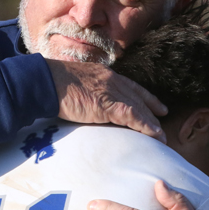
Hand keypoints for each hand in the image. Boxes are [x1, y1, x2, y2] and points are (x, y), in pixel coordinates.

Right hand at [46, 59, 167, 142]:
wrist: (45, 82)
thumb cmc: (51, 84)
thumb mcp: (74, 83)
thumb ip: (85, 91)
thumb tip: (85, 102)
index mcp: (103, 74)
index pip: (130, 85)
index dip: (144, 96)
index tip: (155, 104)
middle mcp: (111, 80)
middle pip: (138, 96)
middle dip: (152, 109)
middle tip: (163, 119)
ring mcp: (110, 92)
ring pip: (138, 108)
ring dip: (152, 123)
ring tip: (161, 136)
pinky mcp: (107, 105)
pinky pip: (133, 116)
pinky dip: (146, 126)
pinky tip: (154, 135)